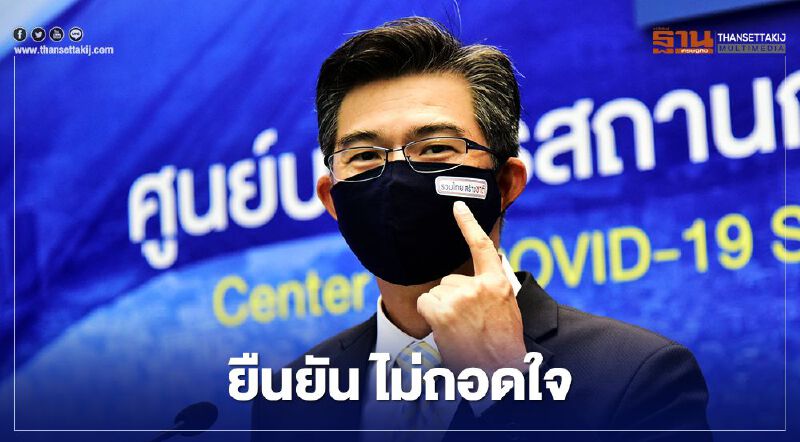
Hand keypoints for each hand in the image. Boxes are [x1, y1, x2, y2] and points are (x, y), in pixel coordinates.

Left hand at [416, 201, 526, 373]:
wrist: (498, 370)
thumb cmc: (501, 344)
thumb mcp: (506, 309)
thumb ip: (492, 286)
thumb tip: (486, 266)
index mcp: (497, 284)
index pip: (482, 246)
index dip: (469, 223)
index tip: (458, 205)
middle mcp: (479, 286)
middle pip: (449, 280)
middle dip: (452, 299)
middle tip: (468, 323)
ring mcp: (460, 297)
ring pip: (436, 293)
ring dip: (442, 310)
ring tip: (459, 329)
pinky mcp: (443, 311)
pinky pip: (426, 303)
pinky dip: (431, 316)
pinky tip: (446, 330)